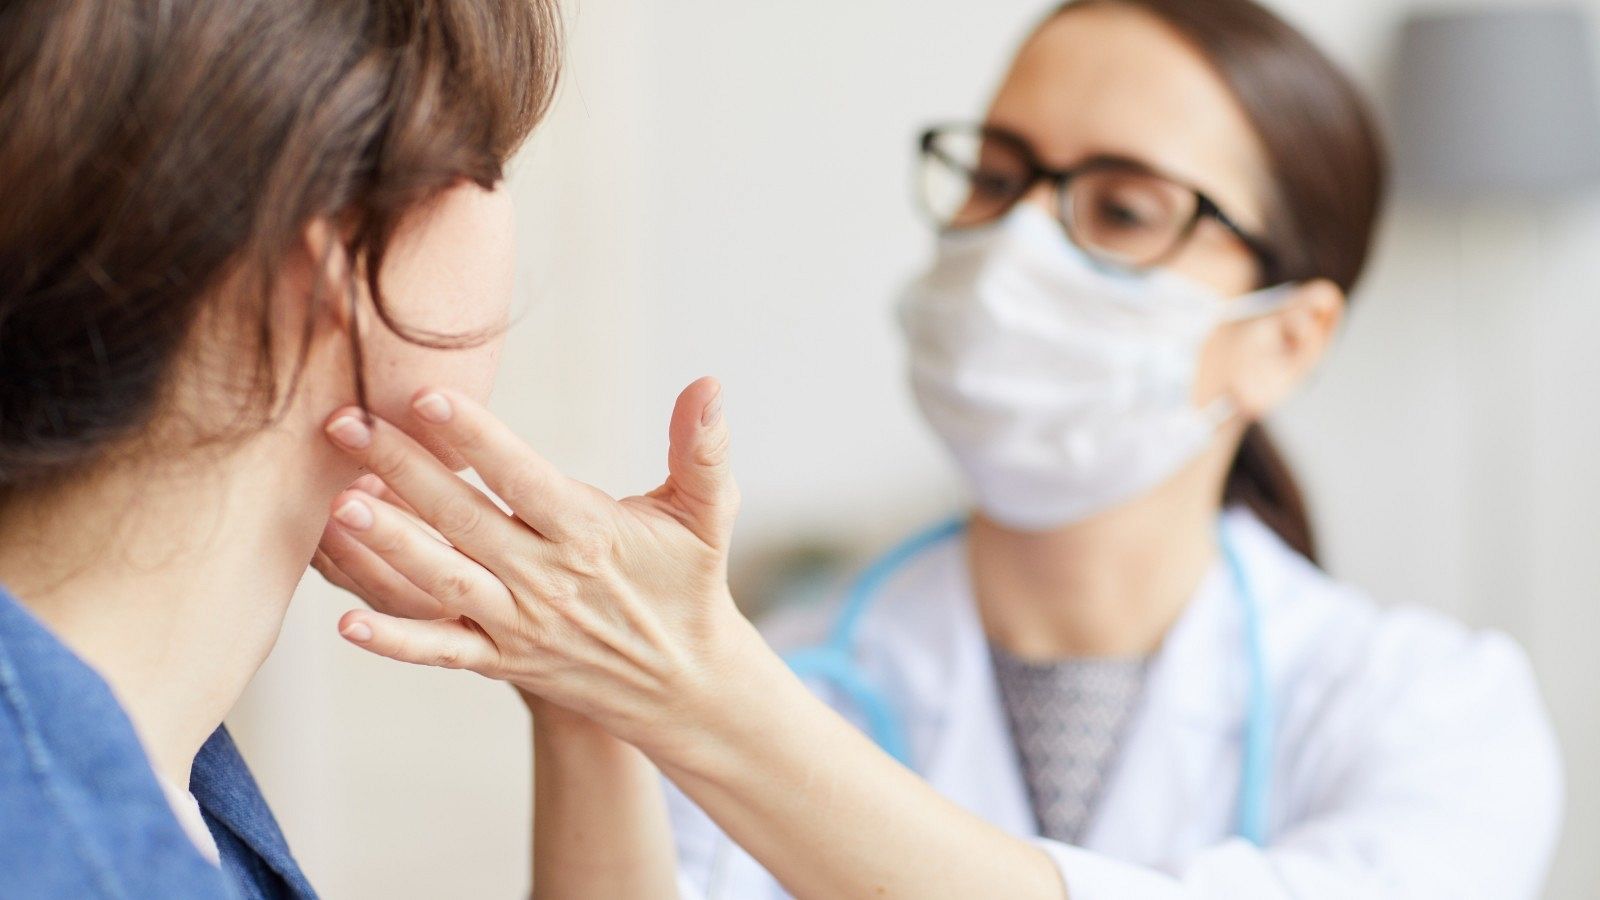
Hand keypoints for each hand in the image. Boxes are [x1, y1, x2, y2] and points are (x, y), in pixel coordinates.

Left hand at [315, 377, 752, 753]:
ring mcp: (519, 624)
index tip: (429, 396)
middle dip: (401, 469)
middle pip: (464, 519)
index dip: (476, 439)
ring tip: (338, 505)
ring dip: (389, 544)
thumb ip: (701, 449)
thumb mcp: (707, 513)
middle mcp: (547, 579)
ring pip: (442, 581)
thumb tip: (710, 383)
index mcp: (589, 533)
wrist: (684, 683)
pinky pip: (441, 650)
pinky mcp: (502, 660)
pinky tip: (345, 622)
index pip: (523, 479)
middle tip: (344, 422)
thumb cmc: (688, 582)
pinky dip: (395, 640)